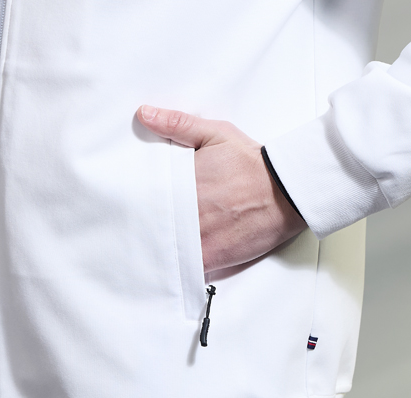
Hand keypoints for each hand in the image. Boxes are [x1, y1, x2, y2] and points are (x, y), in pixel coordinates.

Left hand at [137, 105, 306, 272]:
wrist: (287, 190)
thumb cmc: (252, 163)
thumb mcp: (215, 134)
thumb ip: (177, 124)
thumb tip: (144, 114)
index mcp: (181, 182)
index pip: (144, 194)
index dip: (131, 200)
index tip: (123, 202)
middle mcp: (186, 211)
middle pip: (150, 223)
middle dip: (140, 225)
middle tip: (127, 228)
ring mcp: (197, 237)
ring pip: (163, 249)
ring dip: (155, 249)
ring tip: (143, 250)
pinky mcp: (212, 257)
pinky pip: (184, 270)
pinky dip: (175, 270)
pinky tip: (166, 268)